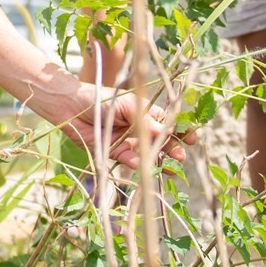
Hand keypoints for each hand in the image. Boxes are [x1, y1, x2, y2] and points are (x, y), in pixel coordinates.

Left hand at [45, 86, 193, 171]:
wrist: (73, 107)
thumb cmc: (102, 99)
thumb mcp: (128, 106)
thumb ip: (146, 121)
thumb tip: (168, 132)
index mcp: (146, 112)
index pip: (169, 122)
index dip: (181, 130)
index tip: (192, 138)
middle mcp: (140, 127)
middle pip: (162, 140)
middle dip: (174, 148)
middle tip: (181, 156)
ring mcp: (129, 141)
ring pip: (149, 153)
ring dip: (159, 160)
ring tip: (170, 167)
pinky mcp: (116, 152)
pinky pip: (130, 160)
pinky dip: (136, 163)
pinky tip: (141, 163)